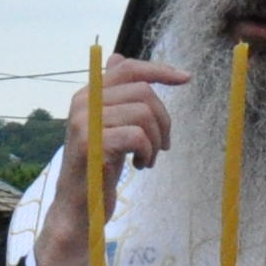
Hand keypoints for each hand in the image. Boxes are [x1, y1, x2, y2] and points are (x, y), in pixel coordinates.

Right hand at [30, 56, 187, 265]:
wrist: (78, 208)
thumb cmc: (97, 167)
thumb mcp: (107, 125)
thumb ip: (113, 95)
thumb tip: (117, 57)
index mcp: (87, 94)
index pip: (127, 67)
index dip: (159, 70)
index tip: (187, 78)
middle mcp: (82, 103)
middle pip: (142, 91)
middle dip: (163, 118)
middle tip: (164, 145)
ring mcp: (84, 122)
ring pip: (143, 113)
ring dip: (156, 139)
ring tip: (149, 159)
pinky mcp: (91, 144)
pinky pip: (137, 135)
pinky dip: (147, 152)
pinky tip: (140, 166)